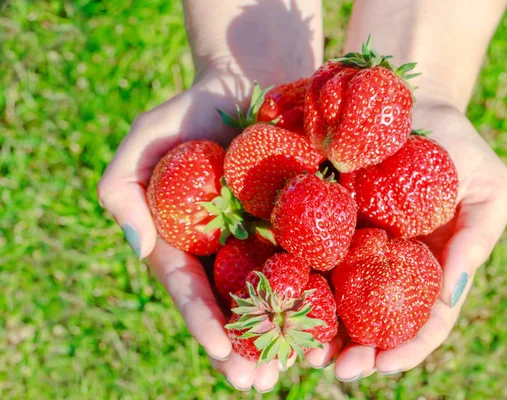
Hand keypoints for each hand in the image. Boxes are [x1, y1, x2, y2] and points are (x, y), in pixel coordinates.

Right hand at [97, 68, 294, 391]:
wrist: (247, 83)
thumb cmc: (191, 110)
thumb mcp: (143, 140)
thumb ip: (123, 191)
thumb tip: (140, 249)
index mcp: (186, 242)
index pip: (191, 288)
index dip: (202, 320)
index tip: (220, 348)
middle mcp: (225, 251)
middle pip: (232, 306)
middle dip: (243, 347)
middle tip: (256, 382)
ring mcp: (264, 240)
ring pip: (273, 296)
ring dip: (282, 335)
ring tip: (297, 366)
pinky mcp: (300, 225)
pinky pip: (308, 264)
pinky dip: (318, 295)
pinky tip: (331, 323)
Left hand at [306, 94, 506, 379]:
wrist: (407, 100)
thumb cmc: (456, 143)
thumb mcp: (488, 186)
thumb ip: (476, 239)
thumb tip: (452, 294)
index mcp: (430, 265)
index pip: (423, 321)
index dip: (406, 349)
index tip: (382, 366)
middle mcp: (388, 264)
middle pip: (373, 322)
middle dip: (355, 351)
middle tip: (334, 367)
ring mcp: (352, 245)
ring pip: (333, 298)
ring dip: (318, 328)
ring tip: (300, 349)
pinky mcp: (319, 220)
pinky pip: (304, 255)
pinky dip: (293, 280)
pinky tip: (277, 296)